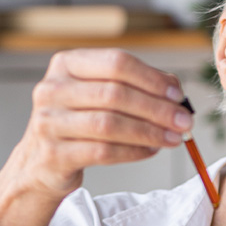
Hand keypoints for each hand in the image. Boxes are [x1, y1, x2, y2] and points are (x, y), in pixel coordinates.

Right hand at [0, 49, 192, 225]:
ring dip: (149, 132)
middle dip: (157, 108)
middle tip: (184, 121)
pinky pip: (103, 152)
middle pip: (115, 94)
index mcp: (67, 64)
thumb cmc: (80, 122)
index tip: (178, 94)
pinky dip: (134, 151)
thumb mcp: (101, 95)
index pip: (116, 62)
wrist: (41, 163)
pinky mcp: (53, 154)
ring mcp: (48, 122)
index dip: (151, 78)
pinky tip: (152, 150)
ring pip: (109, 124)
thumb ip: (137, 86)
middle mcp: (52, 89)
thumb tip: (175, 89)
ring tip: (174, 138)